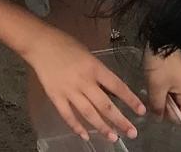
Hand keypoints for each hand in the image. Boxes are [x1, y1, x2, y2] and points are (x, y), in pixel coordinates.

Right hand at [24, 31, 143, 142]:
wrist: (39, 43)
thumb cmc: (65, 44)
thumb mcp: (88, 54)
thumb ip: (98, 72)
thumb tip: (109, 90)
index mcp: (94, 67)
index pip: (117, 87)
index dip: (131, 100)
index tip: (141, 111)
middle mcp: (84, 81)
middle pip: (105, 105)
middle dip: (120, 121)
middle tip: (132, 133)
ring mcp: (69, 90)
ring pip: (89, 114)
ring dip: (102, 127)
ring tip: (113, 137)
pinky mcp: (55, 96)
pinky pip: (68, 115)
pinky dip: (76, 127)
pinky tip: (86, 136)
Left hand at [145, 49, 180, 126]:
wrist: (159, 42)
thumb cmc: (161, 62)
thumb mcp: (156, 87)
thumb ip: (158, 106)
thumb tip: (158, 118)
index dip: (174, 120)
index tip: (161, 114)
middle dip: (167, 111)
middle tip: (155, 102)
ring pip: (175, 104)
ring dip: (164, 102)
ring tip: (154, 93)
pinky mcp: (177, 82)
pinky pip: (172, 95)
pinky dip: (163, 95)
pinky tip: (155, 89)